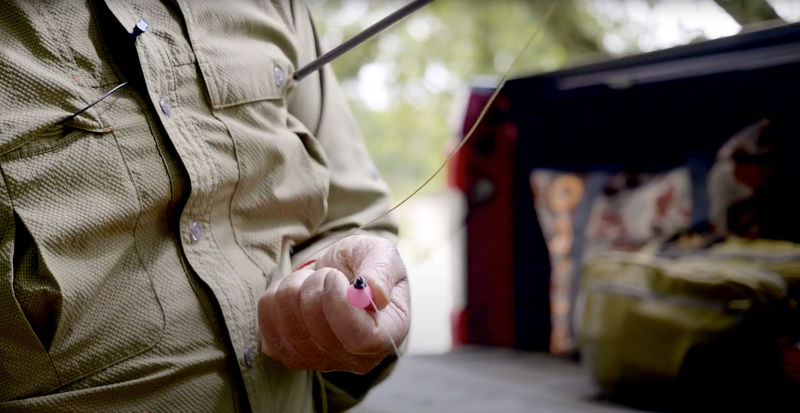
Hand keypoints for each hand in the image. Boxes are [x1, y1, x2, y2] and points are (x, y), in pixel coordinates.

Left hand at [258, 234, 409, 372]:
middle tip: (328, 273)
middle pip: (319, 330)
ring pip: (289, 324)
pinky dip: (276, 298)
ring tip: (313, 282)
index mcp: (389, 334)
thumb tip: (375, 294)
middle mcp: (357, 358)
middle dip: (316, 286)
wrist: (340, 273)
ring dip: (295, 288)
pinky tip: (296, 295)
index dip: (339, 304)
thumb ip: (381, 272)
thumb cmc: (364, 264)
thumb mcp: (380, 253)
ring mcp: (321, 361)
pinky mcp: (290, 356)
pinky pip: (267, 323)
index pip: (361, 339)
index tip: (334, 276)